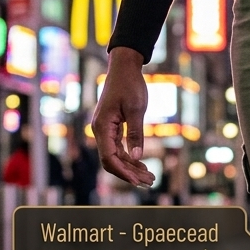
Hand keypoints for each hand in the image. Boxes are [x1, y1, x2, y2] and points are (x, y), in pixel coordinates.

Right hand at [92, 47, 155, 187]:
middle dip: (130, 173)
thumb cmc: (130, 85)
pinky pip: (118, 148)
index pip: (109, 158)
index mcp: (102, 127)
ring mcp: (105, 130)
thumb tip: (137, 157)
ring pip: (116, 156)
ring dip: (131, 167)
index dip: (123, 172)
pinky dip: (130, 157)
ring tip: (149, 177)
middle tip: (150, 181)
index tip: (137, 181)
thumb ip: (135, 134)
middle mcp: (100, 131)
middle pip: (112, 161)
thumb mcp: (136, 109)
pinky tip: (142, 164)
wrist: (124, 68)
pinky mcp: (112, 128)